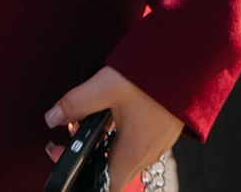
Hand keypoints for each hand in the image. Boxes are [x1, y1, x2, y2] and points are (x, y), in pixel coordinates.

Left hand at [45, 67, 181, 184]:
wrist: (188, 60)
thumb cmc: (151, 75)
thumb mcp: (106, 86)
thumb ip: (75, 104)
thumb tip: (52, 118)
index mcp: (133, 152)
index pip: (106, 184)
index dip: (81, 175)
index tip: (63, 154)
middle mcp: (147, 153)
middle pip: (112, 168)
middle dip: (88, 154)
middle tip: (71, 130)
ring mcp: (158, 143)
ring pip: (125, 154)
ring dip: (104, 142)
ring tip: (89, 117)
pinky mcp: (164, 131)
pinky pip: (138, 142)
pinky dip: (120, 134)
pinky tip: (113, 111)